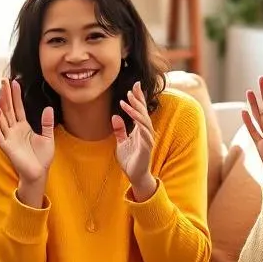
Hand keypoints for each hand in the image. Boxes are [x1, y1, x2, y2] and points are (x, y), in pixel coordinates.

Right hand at [0, 78, 53, 195]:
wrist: (39, 174)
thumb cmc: (42, 159)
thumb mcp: (48, 137)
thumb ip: (46, 123)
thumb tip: (48, 108)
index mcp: (22, 127)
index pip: (17, 108)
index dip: (16, 95)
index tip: (14, 82)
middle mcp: (13, 130)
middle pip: (8, 109)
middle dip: (6, 95)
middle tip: (3, 80)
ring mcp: (9, 137)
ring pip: (2, 118)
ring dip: (1, 105)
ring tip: (1, 91)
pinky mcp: (6, 146)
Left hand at [112, 82, 155, 200]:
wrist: (135, 175)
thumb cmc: (130, 159)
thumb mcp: (121, 142)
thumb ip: (119, 130)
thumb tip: (115, 116)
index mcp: (140, 130)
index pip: (140, 111)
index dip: (138, 98)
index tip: (135, 85)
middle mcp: (146, 132)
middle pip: (144, 111)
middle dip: (139, 98)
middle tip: (134, 86)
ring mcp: (147, 138)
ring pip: (144, 119)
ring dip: (136, 108)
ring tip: (128, 98)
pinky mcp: (146, 146)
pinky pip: (143, 131)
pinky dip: (138, 122)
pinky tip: (132, 114)